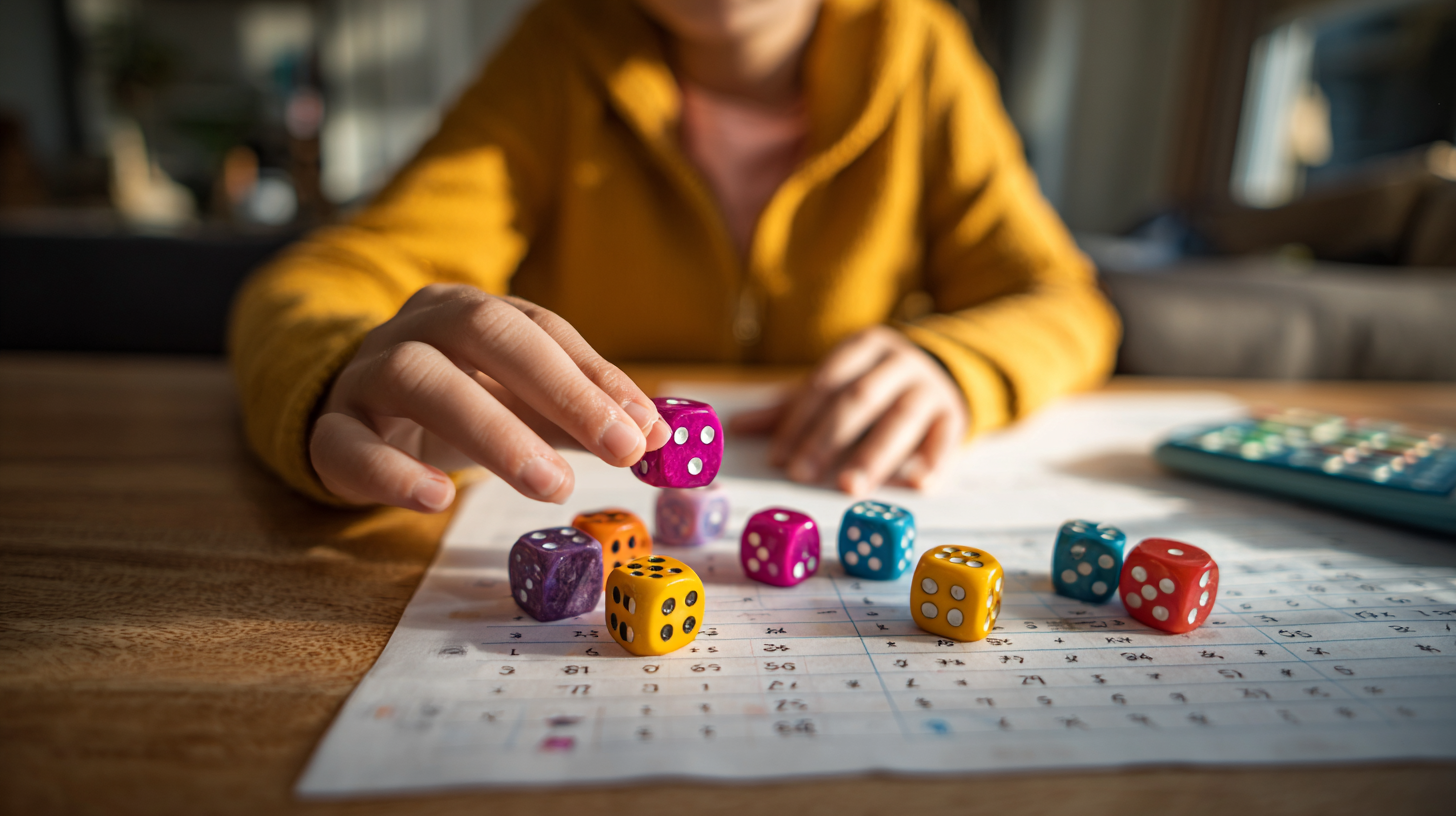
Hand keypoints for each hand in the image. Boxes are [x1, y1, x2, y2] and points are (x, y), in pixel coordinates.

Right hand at [310, 284, 669, 511]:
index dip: (597, 375)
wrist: (349, 417)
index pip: (542, 329)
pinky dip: (393, 471)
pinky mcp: (329, 429)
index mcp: (470, 311)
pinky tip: (438, 499)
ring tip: (553, 485)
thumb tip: (654, 437)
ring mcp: (365, 373)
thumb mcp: (518, 403)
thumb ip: (578, 417)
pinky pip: (348, 443)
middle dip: (561, 389)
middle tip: (620, 449)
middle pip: (485, 332)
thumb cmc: (453, 405)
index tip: (649, 428)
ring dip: (493, 430)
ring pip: (419, 379)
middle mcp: (417, 327)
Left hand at [730, 326, 966, 494]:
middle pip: (859, 399)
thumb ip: (790, 408)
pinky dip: (934, 462)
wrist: (949, 372)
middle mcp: (899, 362)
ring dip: (875, 455)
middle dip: (828, 438)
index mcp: (863, 347)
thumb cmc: (875, 385)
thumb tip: (737, 428)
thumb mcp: (835, 386)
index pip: (823, 382)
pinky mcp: (956, 414)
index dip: (798, 420)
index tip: (778, 457)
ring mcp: (931, 387)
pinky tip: (917, 486)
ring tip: (850, 488)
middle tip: (802, 474)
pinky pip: (946, 438)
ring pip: (901, 418)